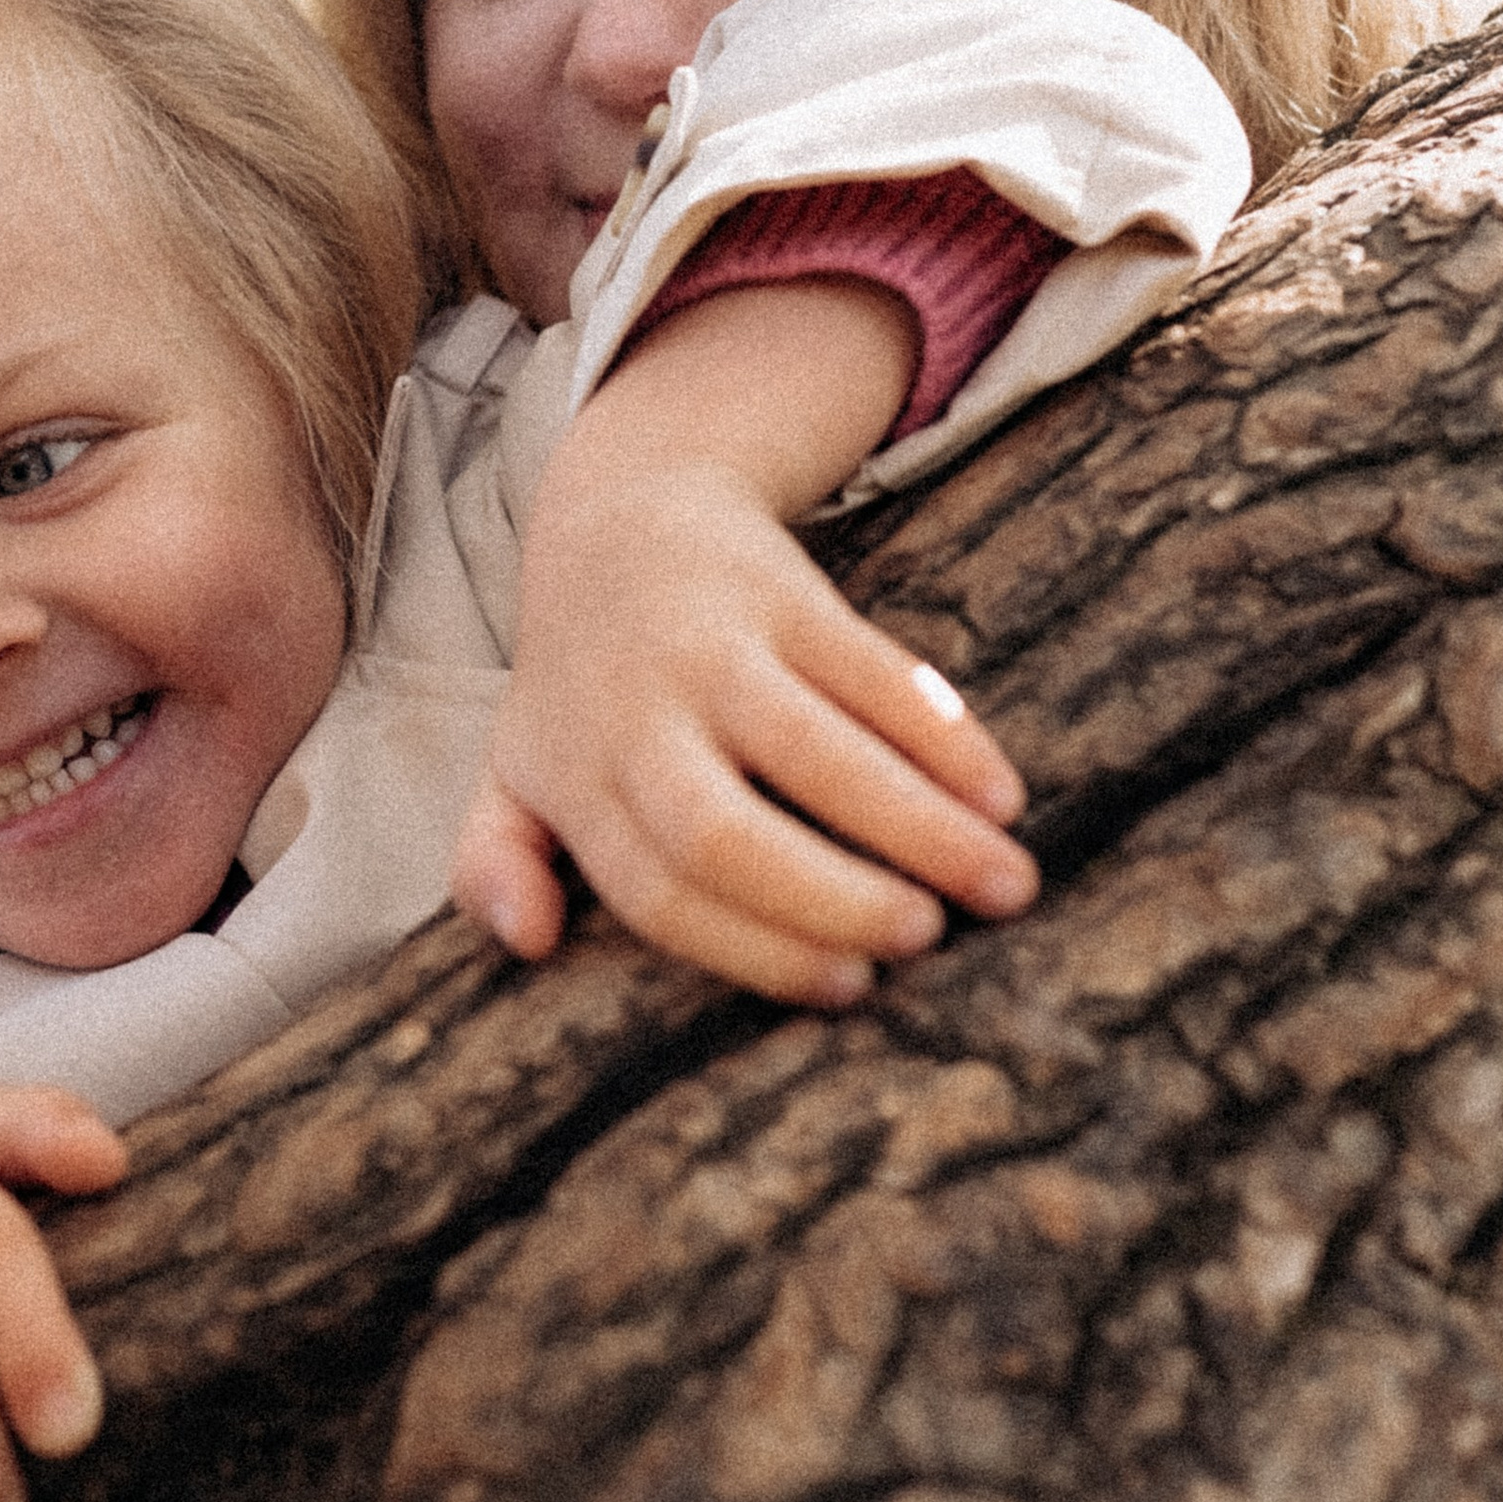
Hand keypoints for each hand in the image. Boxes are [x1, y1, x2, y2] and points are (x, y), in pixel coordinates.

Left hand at [452, 284, 1038, 1001]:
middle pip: (722, 831)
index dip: (753, 948)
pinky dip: (944, 735)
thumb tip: (521, 944)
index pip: (656, 890)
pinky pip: (874, 669)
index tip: (850, 990)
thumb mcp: (514, 767)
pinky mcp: (784, 590)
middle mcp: (639, 714)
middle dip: (829, 897)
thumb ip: (494, 859)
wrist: (617, 511)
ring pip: (818, 747)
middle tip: (927, 940)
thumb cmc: (581, 684)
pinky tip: (1000, 794)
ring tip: (1008, 885)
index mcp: (577, 778)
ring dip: (921, 823)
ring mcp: (714, 645)